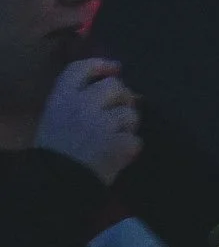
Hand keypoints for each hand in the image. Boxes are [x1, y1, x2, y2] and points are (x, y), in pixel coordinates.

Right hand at [34, 55, 140, 183]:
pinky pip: (136, 140)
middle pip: (115, 86)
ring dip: (128, 126)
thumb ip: (77, 102)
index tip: (115, 68)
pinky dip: (131, 149)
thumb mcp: (55, 118)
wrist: (58, 180)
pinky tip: (120, 156)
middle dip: (123, 97)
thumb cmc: (54, 151)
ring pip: (130, 114)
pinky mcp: (118, 143)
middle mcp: (83, 104)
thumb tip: (116, 91)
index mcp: (62, 97)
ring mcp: (103, 123)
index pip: (80, 68)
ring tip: (117, 139)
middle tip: (120, 112)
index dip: (100, 65)